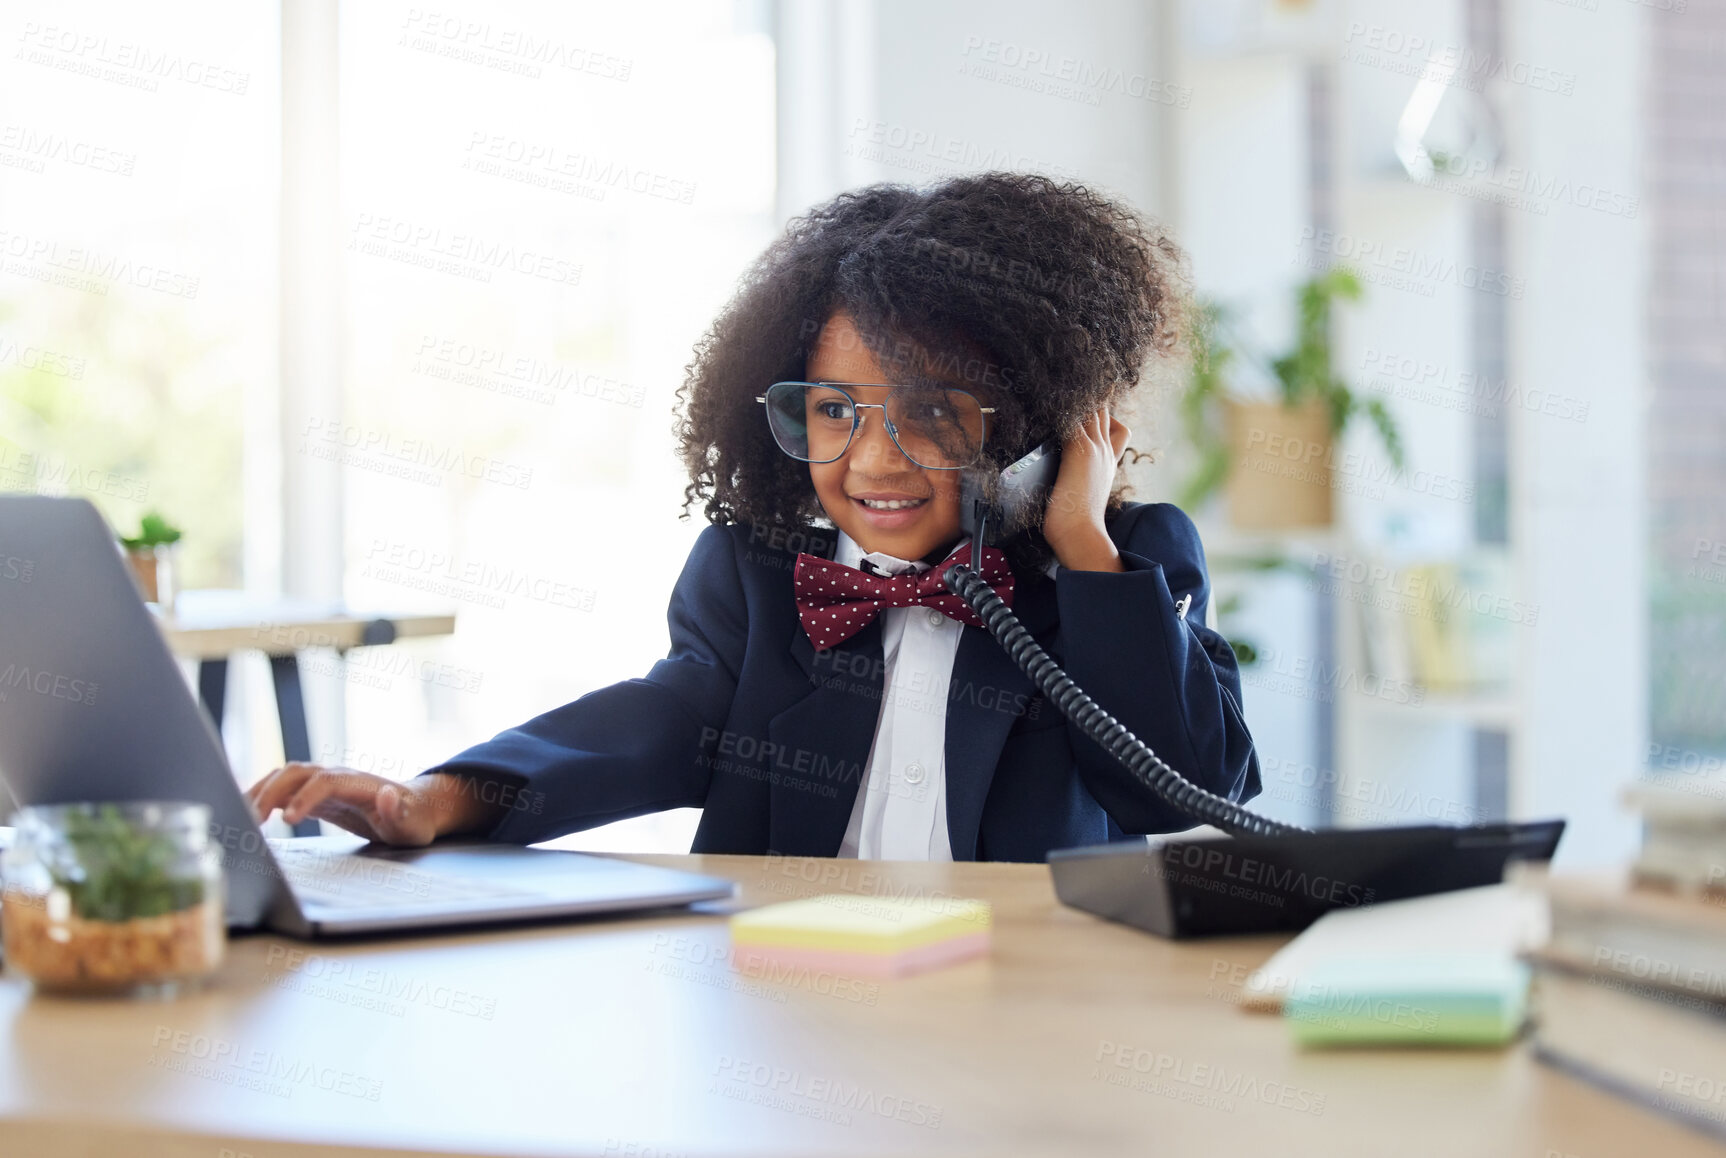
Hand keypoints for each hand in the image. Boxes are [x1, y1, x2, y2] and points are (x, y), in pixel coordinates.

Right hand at [245, 763, 452, 845]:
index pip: (326, 781)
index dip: (305, 797)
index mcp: (360, 783)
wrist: (414, 810)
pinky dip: (264, 797)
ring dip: (261, 792)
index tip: (287, 820)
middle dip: (271, 791)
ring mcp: (325, 783)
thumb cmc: (414, 819)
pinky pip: (284, 790)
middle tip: (250, 820)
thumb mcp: (413, 823)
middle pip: (297, 772)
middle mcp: (338, 776)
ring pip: (285, 777)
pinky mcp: (316, 795)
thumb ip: (401, 812)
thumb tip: (390, 794)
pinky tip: (248, 815)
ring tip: (240, 817)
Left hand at [1043, 403, 1129, 571]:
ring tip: (1061, 384)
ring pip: (1093, 410)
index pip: (1116, 428)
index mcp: (1109, 463)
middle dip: (1092, 398)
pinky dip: (1065, 406)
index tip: (1090, 406)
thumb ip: (1081, 480)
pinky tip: (1051, 399)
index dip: (1103, 415)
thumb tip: (1068, 480)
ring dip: (1078, 398)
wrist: (1081, 533)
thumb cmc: (1077, 522)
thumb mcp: (1084, 495)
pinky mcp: (1079, 450)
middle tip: (1071, 387)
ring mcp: (1094, 449)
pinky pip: (1075, 416)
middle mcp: (1106, 452)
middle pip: (1104, 413)